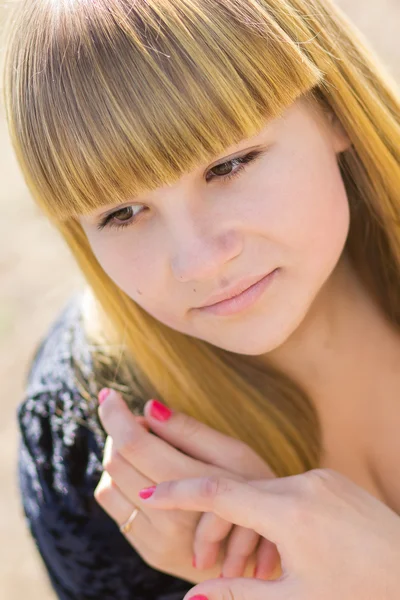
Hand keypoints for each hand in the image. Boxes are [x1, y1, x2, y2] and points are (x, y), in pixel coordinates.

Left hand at [94, 390, 280, 582]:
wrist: (260, 559)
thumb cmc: (255, 498)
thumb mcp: (236, 456)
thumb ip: (190, 432)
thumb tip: (149, 408)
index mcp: (193, 489)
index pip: (136, 445)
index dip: (116, 416)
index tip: (108, 394)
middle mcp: (169, 521)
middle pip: (117, 461)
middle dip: (118, 432)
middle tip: (135, 420)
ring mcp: (155, 541)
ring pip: (108, 483)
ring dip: (117, 456)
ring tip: (143, 447)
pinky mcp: (147, 551)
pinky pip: (114, 506)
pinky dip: (119, 481)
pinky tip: (143, 473)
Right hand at [142, 469, 399, 598]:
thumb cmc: (360, 593)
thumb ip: (238, 595)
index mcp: (291, 514)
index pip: (218, 492)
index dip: (178, 494)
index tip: (149, 493)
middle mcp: (303, 484)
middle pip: (238, 492)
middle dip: (214, 522)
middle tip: (204, 560)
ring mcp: (319, 477)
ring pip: (262, 491)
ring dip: (244, 520)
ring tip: (251, 565)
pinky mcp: (330, 479)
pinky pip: (286, 489)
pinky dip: (269, 512)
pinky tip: (278, 545)